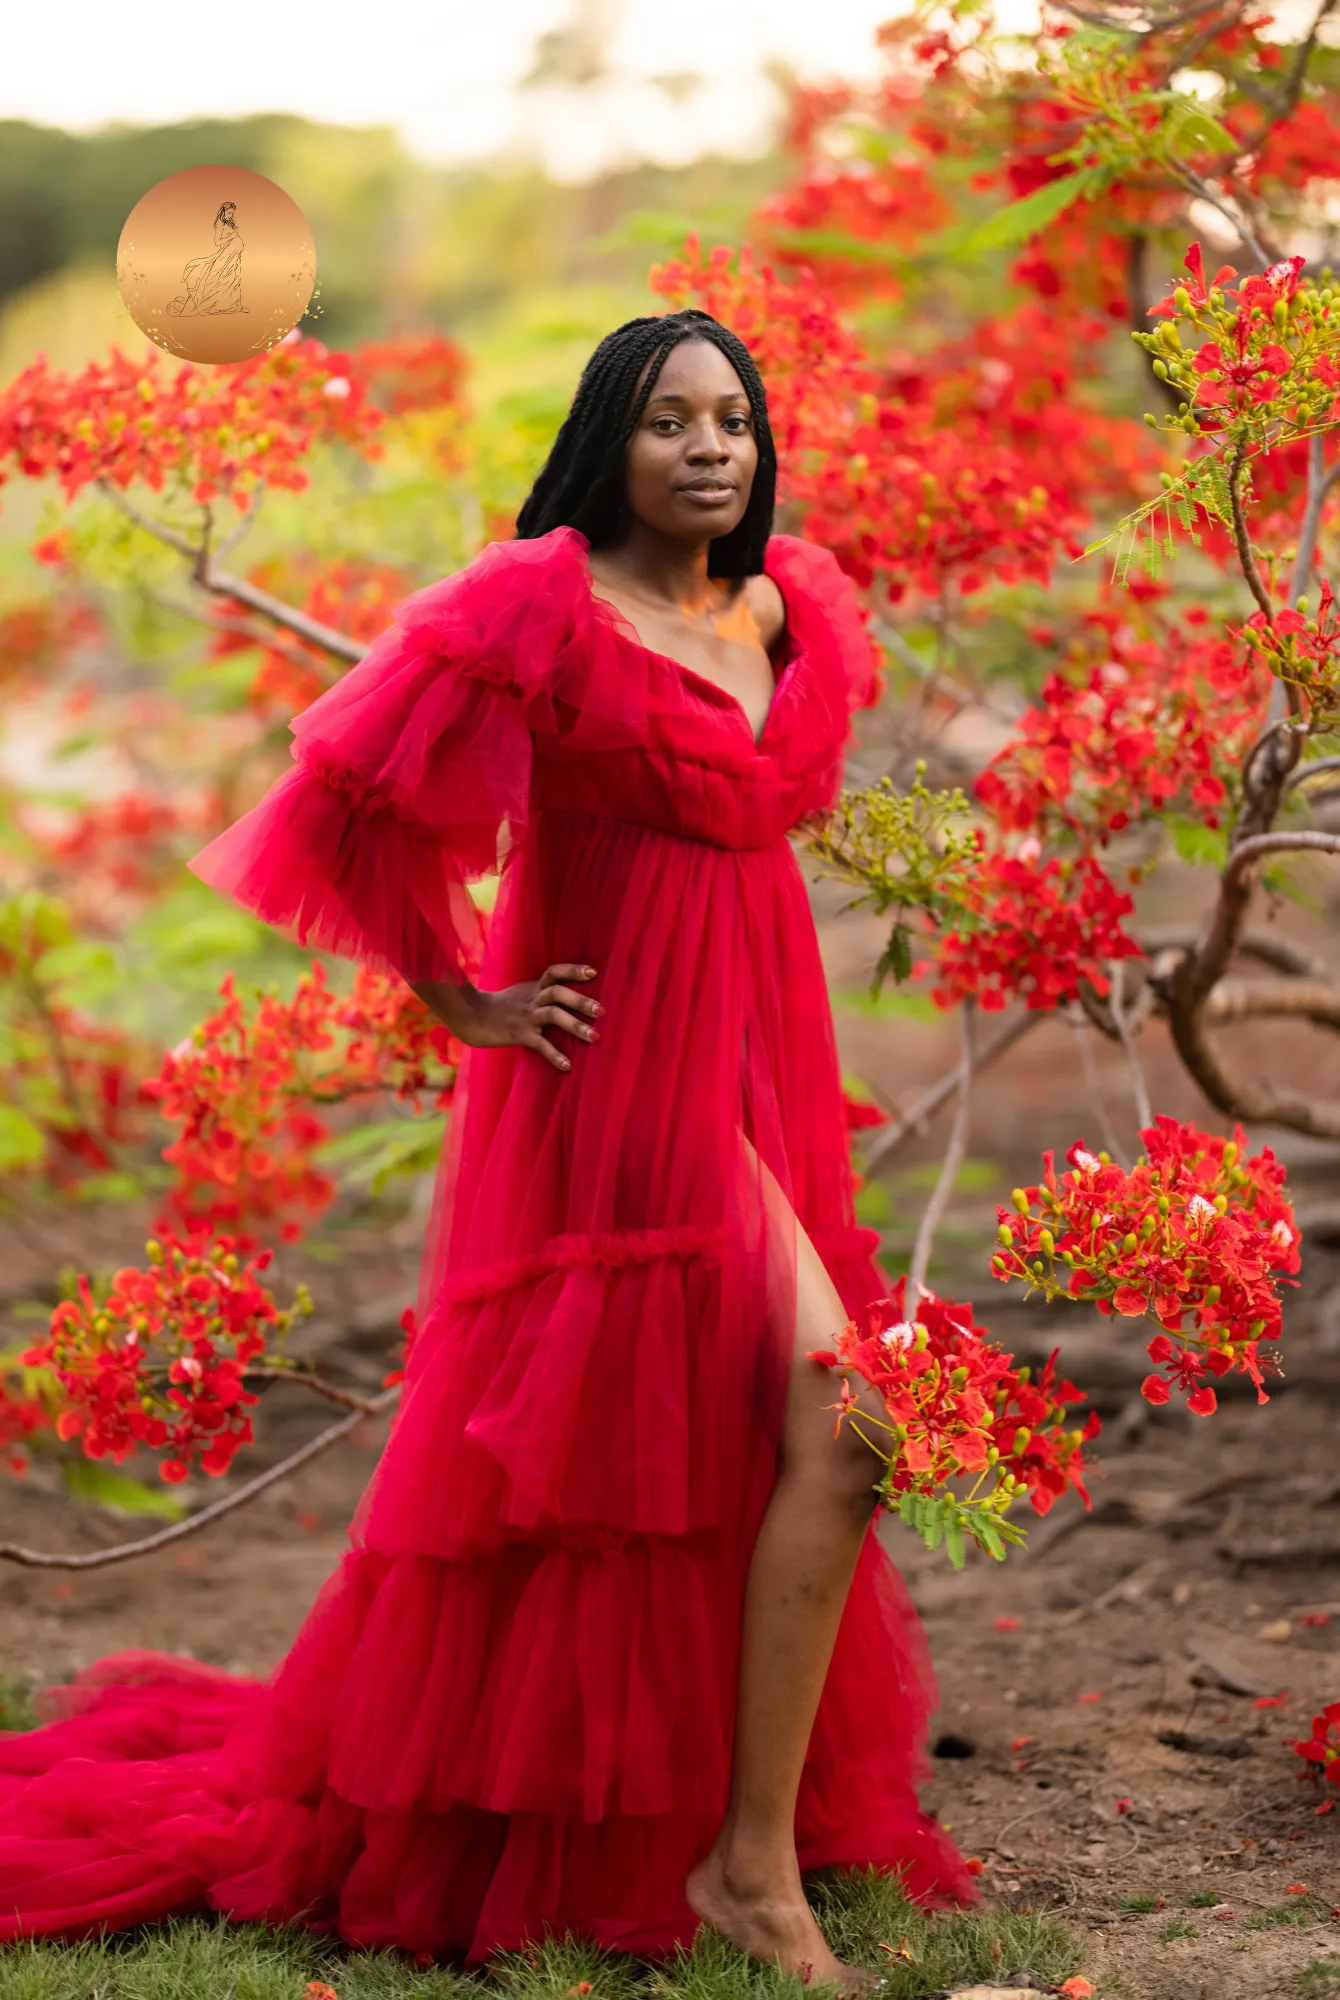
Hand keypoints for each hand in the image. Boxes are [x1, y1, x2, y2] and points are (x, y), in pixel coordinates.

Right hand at [454, 962, 602, 1072]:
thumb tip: (568, 995)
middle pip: (558, 992)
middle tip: (602, 1010)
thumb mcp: (523, 993)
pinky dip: (554, 1055)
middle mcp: (532, 999)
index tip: (593, 972)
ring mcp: (526, 1016)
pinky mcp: (519, 1034)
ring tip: (595, 1037)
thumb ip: (543, 992)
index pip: (555, 972)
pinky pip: (540, 1044)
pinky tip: (567, 1066)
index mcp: (534, 988)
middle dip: (581, 1000)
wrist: (471, 1018)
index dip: (573, 970)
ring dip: (575, 1025)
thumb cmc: (501, 1007)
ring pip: (553, 1015)